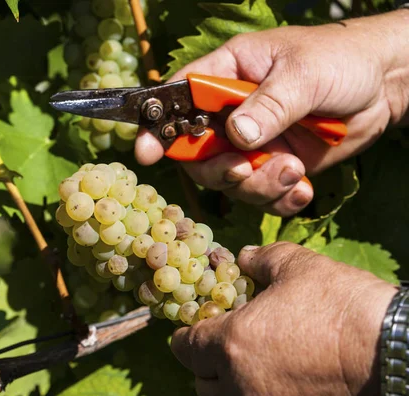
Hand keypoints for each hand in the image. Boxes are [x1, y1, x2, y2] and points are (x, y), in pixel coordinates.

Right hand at [136, 11, 408, 215]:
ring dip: (260, 186)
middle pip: (199, 154)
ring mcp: (253, 144)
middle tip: (247, 170)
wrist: (384, 85)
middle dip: (220, 170)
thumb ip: (269, 104)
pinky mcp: (276, 166)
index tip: (146, 153)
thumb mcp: (304, 74)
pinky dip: (281, 199)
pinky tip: (303, 187)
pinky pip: (264, 196)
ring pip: (232, 181)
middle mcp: (232, 114)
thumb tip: (237, 136)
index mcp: (227, 74)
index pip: (179, 99)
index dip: (157, 126)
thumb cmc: (340, 59)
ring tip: (294, 170)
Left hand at [171, 242, 397, 395]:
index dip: (185, 335)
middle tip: (220, 345)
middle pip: (202, 383)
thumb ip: (261, 259)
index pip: (187, 347)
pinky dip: (253, 395)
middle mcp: (241, 384)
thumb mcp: (297, 266)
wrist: (391, 348)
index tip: (192, 328)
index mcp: (232, 343)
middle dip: (205, 363)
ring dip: (227, 385)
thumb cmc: (340, 304)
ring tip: (245, 365)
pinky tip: (273, 378)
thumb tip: (244, 257)